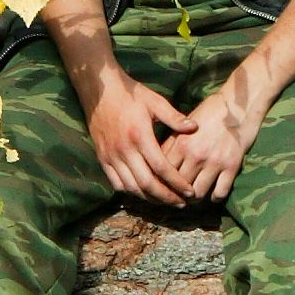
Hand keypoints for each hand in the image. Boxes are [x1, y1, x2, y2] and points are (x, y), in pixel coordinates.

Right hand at [88, 71, 198, 204]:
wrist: (99, 91)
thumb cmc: (131, 94)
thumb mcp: (155, 101)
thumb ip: (174, 117)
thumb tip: (194, 127)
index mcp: (140, 136)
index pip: (161, 168)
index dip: (177, 183)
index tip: (190, 191)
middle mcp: (124, 150)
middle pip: (147, 184)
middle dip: (166, 197)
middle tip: (181, 203)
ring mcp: (111, 156)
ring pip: (131, 187)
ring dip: (149, 198)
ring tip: (166, 201)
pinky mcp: (102, 158)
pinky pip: (116, 183)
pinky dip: (131, 192)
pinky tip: (144, 193)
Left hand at [164, 76, 266, 204]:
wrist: (238, 106)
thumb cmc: (209, 112)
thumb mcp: (185, 125)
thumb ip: (171, 144)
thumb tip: (156, 161)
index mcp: (181, 144)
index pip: (163, 173)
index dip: (160, 184)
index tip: (161, 189)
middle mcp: (196, 155)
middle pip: (179, 187)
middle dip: (176, 195)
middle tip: (176, 198)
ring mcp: (214, 162)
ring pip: (198, 193)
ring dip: (195, 199)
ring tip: (194, 198)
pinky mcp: (232, 166)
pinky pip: (220, 192)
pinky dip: (215, 197)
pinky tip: (213, 194)